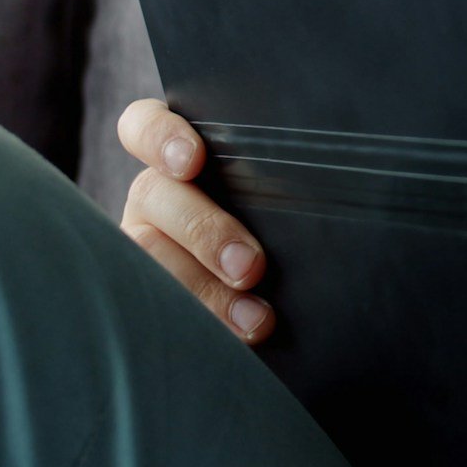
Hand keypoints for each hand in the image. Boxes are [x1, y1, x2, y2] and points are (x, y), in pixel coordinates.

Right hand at [116, 98, 272, 343]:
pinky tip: (232, 341)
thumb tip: (323, 189)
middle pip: (152, 196)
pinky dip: (199, 324)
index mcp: (178, 156)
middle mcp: (153, 196)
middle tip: (249, 267)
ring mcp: (144, 243)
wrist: (284, 295)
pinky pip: (158, 307)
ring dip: (203, 290)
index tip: (193, 161)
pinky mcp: (149, 293)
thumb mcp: (276, 195)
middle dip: (203, 232)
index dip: (160, 137)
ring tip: (254, 320)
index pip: (144, 125)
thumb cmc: (283, 224)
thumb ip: (276, 181)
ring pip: (148, 256)